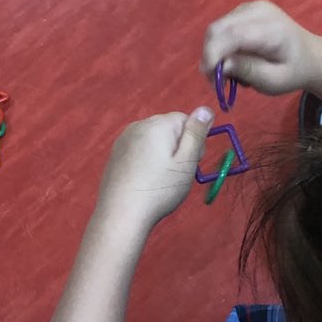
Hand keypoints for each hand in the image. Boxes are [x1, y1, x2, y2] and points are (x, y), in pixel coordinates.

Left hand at [96, 108, 213, 227]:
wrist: (121, 213)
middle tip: (177, 174)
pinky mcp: (115, 154)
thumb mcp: (186, 162)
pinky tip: (144, 180)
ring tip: (160, 179)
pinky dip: (146, 160)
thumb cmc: (159, 189)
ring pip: (153, 139)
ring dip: (161, 153)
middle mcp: (138, 125)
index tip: (192, 162)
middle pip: (168, 128)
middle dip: (177, 146)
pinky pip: (139, 149)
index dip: (194, 140)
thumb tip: (205, 108)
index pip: (185, 119)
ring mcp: (123, 139)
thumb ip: (196, 133)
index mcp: (158, 124)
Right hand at [200, 0, 318, 95]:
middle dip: (210, 56)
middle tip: (215, 80)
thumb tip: (222, 65)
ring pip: (216, 28)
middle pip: (218, 28)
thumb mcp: (274, 81)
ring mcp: (251, 7)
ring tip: (229, 73)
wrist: (310, 56)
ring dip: (214, 52)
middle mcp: (259, 11)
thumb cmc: (293, 72)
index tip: (210, 77)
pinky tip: (234, 59)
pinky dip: (220, 46)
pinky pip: (222, 27)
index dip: (214, 54)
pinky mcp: (244, 9)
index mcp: (272, 29)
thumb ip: (248, 71)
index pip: (233, 34)